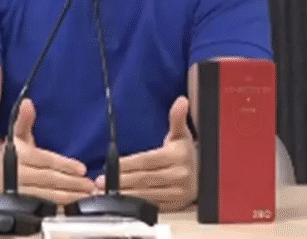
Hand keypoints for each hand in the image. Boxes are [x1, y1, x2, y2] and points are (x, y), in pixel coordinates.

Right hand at [0, 98, 96, 204]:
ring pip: (48, 195)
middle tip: (90, 185)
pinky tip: (73, 204)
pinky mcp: (23, 203)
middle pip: (50, 179)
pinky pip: (44, 206)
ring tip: (86, 195)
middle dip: (72, 183)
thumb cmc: (12, 153)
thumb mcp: (17, 134)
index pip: (46, 160)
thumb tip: (27, 102)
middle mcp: (19, 174)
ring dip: (69, 196)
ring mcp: (20, 191)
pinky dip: (60, 206)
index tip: (82, 169)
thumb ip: (25, 119)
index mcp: (21, 155)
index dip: (65, 165)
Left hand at [97, 95, 196, 211]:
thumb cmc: (185, 152)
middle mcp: (179, 176)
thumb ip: (177, 119)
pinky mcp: (176, 205)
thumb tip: (181, 101)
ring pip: (147, 194)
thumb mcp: (181, 134)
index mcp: (177, 157)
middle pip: (144, 179)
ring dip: (125, 194)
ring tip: (107, 192)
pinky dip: (136, 204)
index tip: (111, 165)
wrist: (205, 174)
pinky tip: (122, 202)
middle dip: (121, 180)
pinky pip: (153, 205)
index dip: (127, 164)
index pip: (146, 161)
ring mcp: (178, 193)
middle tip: (101, 181)